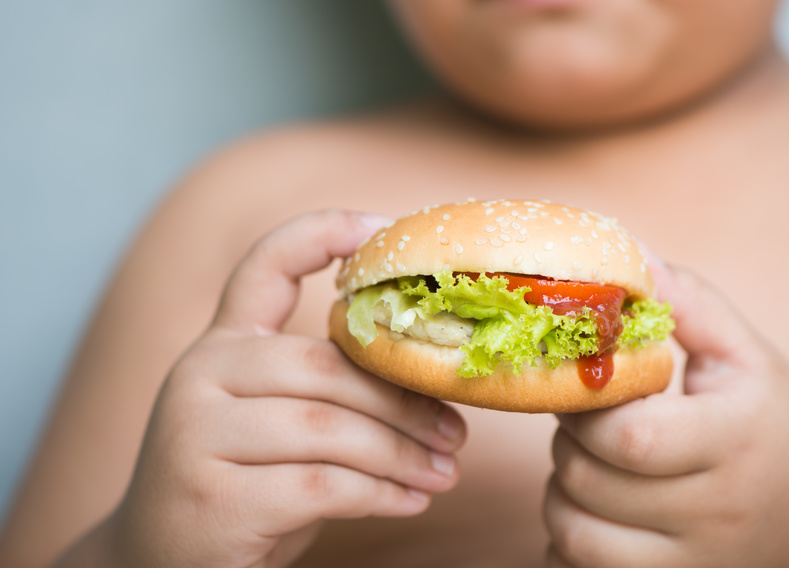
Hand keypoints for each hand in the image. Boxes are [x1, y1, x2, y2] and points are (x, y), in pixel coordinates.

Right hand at [102, 210, 466, 567]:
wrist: (160, 562)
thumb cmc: (239, 485)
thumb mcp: (273, 424)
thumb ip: (324, 392)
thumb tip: (427, 386)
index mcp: (220, 346)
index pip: (265, 265)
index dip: (323, 233)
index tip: (382, 227)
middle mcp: (201, 376)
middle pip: (324, 364)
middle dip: (403, 400)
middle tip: (456, 433)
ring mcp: (197, 434)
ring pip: (329, 426)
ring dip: (402, 453)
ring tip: (445, 472)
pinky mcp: (213, 498)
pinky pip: (322, 485)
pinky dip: (380, 493)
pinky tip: (409, 500)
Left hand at [544, 261, 788, 566]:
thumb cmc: (772, 423)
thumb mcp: (744, 357)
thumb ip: (689, 304)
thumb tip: (633, 254)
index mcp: (734, 441)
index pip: (630, 437)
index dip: (585, 411)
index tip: (586, 391)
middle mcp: (717, 513)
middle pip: (588, 482)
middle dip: (566, 444)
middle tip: (586, 426)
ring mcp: (694, 565)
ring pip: (574, 533)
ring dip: (561, 494)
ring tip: (591, 469)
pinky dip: (568, 542)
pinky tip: (597, 514)